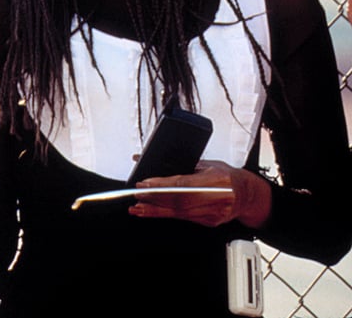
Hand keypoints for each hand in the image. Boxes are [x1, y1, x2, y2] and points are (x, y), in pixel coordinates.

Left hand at [129, 160, 271, 227]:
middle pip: (179, 201)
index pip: (184, 184)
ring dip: (154, 210)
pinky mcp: (208, 222)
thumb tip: (150, 160)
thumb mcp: (207, 164)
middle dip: (154, 199)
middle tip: (137, 195)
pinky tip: (150, 212)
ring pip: (178, 212)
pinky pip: (182, 218)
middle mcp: (217, 198)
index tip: (144, 184)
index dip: (162, 186)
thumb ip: (181, 164)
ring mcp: (214, 213)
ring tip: (137, 207)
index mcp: (218, 180)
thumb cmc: (226, 176)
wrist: (247, 195)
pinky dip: (163, 215)